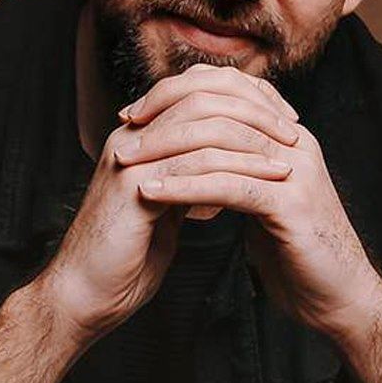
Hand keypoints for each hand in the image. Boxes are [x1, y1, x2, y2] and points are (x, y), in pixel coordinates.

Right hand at [38, 64, 300, 340]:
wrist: (88, 294)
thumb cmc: (127, 255)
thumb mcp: (166, 202)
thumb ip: (188, 176)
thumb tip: (224, 162)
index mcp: (141, 134)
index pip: (197, 88)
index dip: (244, 96)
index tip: (283, 116)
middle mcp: (134, 135)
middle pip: (201, 93)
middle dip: (255, 107)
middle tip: (293, 127)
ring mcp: (131, 156)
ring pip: (203, 123)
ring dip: (254, 135)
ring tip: (292, 151)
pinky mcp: (133, 185)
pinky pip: (196, 163)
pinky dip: (238, 168)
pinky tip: (268, 179)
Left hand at [119, 65, 381, 341]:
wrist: (340, 297)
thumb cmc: (298, 253)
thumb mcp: (262, 200)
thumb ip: (237, 174)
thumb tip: (197, 162)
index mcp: (286, 136)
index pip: (228, 90)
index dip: (178, 93)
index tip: (134, 112)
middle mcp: (295, 143)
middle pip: (221, 105)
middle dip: (165, 113)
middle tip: (123, 126)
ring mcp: (296, 171)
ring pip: (221, 142)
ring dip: (166, 149)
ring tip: (126, 159)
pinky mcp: (291, 205)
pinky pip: (229, 185)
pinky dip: (186, 186)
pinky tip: (153, 192)